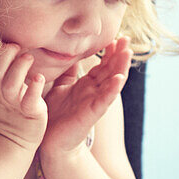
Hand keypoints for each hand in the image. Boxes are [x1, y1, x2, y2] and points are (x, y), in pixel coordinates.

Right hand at [0, 44, 46, 151]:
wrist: (12, 143)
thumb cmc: (7, 112)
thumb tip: (4, 46)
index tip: (2, 42)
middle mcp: (0, 95)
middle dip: (3, 55)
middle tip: (15, 45)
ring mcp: (14, 104)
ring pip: (11, 85)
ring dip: (19, 68)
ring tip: (28, 57)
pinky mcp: (29, 112)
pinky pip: (29, 100)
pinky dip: (34, 88)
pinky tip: (39, 77)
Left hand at [43, 38, 131, 155]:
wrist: (50, 141)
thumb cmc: (55, 115)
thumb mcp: (60, 88)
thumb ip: (68, 74)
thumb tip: (71, 55)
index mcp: (86, 86)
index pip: (102, 65)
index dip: (109, 52)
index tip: (115, 37)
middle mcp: (93, 92)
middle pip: (110, 70)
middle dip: (119, 55)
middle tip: (126, 39)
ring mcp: (94, 102)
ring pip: (112, 82)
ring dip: (120, 67)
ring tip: (127, 53)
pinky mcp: (91, 114)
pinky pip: (104, 100)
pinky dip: (112, 89)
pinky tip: (119, 79)